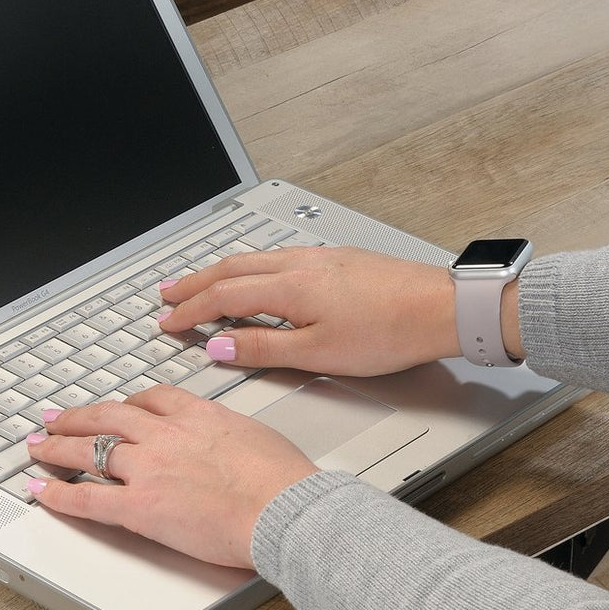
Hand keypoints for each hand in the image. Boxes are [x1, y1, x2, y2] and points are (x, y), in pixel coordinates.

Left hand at [25, 385, 317, 568]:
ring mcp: (148, 468)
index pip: (150, 398)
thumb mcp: (256, 437)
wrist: (284, 508)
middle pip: (108, 417)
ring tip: (38, 446)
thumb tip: (232, 446)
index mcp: (197, 415)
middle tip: (57, 417)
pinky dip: (58, 493)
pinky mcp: (140, 506)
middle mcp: (165, 435)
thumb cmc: (283, 480)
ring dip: (57, 446)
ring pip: (90, 449)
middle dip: (77, 417)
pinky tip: (40, 491)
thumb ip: (231, 437)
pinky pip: (87, 496)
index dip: (125, 403)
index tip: (115, 406)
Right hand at [158, 246, 459, 376]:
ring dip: (219, 271)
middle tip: (166, 293)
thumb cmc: (389, 331)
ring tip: (199, 282)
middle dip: (193, 282)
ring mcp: (318, 258)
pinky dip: (250, 267)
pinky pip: (276, 257)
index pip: (222, 297)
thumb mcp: (318, 352)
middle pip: (230, 268)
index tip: (166, 322)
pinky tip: (254, 275)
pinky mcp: (336, 260)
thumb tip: (220, 346)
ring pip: (253, 259)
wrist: (442, 307)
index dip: (189, 311)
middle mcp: (299, 264)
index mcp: (289, 286)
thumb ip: (264, 349)